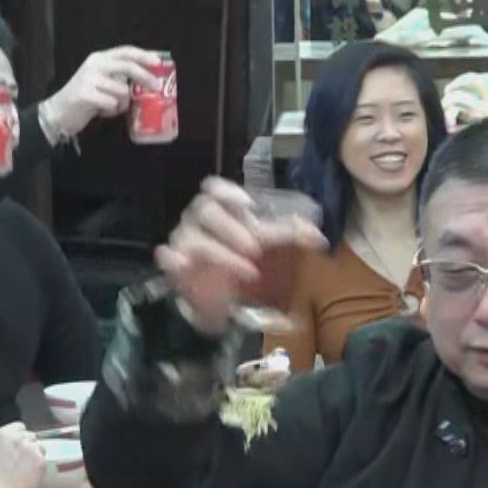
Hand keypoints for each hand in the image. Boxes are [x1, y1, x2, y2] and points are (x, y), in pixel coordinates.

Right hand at [0, 422, 44, 487]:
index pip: (20, 426)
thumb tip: (14, 443)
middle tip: (22, 459)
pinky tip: (29, 474)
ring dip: (35, 455)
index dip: (20, 437)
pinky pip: (43, 459)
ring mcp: (31, 448)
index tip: (18, 446)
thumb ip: (4, 442)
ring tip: (25, 469)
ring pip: (39, 447)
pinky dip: (39, 466)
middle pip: (31, 436)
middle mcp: (19, 437)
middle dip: (28, 445)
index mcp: (3, 433)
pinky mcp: (41, 460)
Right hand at [39, 47, 162, 133]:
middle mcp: (94, 64)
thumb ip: (121, 78)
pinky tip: (101, 111)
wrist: (59, 112)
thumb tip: (148, 80)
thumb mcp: (103, 82)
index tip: (159, 62)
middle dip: (145, 76)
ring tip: (110, 106)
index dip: (143, 55)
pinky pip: (112, 103)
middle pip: (127, 66)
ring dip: (122, 103)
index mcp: (100, 58)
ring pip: (122, 90)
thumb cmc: (86, 98)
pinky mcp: (85, 93)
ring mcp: (89, 78)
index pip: (125, 51)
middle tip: (156, 87)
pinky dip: (111, 111)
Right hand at [154, 177, 326, 333]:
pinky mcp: (174, 265)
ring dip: (221, 253)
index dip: (227, 191)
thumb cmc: (243, 261)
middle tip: (255, 249)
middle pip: (205, 210)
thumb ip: (291, 237)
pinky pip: (167, 257)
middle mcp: (199, 220)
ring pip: (193, 237)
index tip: (246, 204)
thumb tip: (320, 238)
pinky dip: (176, 261)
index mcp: (221, 209)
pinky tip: (188, 267)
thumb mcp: (269, 248)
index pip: (214, 188)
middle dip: (231, 228)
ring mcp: (183, 241)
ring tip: (247, 270)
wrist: (222, 299)